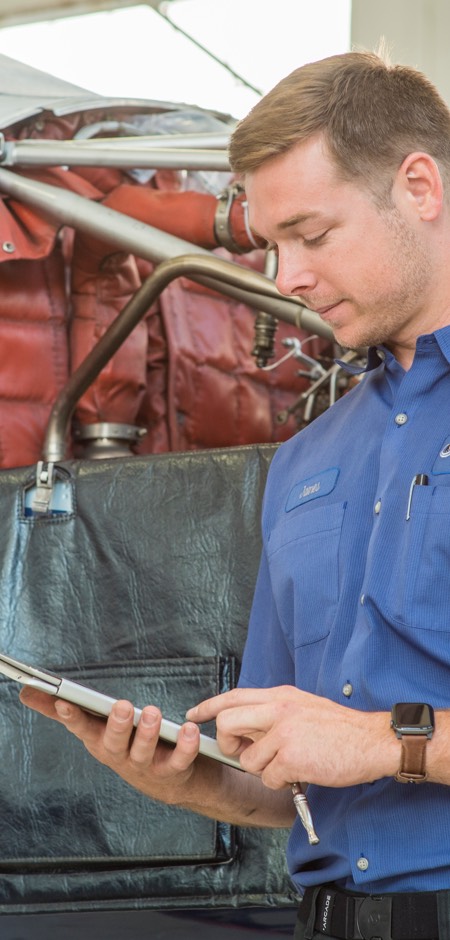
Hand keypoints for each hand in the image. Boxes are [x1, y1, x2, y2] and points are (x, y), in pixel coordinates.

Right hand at [20, 687, 203, 804]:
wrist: (171, 783)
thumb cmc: (127, 745)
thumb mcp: (96, 727)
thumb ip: (64, 710)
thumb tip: (26, 692)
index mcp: (99, 742)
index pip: (81, 728)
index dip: (72, 716)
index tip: (64, 701)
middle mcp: (119, 757)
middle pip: (112, 744)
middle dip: (115, 725)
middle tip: (121, 706)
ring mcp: (145, 768)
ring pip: (142, 753)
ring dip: (147, 733)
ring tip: (152, 712)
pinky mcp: (173, 772)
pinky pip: (179, 761)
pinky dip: (185, 746)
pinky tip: (188, 729)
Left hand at [186, 685, 397, 789]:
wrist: (372, 741)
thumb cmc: (340, 730)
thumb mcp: (303, 706)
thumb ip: (274, 712)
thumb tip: (246, 725)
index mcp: (280, 695)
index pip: (233, 696)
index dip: (208, 706)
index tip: (193, 715)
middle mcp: (278, 709)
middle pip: (226, 724)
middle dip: (227, 745)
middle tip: (243, 754)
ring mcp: (284, 733)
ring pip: (248, 759)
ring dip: (264, 769)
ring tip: (288, 764)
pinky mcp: (292, 758)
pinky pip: (269, 778)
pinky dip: (282, 781)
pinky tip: (301, 772)